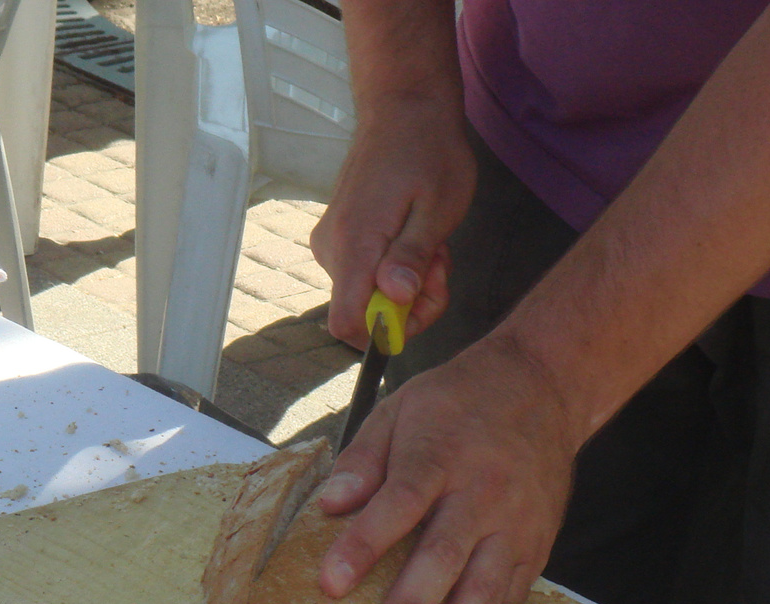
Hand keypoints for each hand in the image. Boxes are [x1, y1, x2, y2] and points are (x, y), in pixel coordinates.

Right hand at [310, 102, 475, 348]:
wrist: (403, 106)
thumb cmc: (428, 151)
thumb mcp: (439, 207)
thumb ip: (412, 256)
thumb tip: (394, 298)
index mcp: (355, 244)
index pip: (347, 323)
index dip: (386, 331)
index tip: (420, 302)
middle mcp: (331, 248)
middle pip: (362, 313)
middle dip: (409, 302)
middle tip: (439, 263)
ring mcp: (330, 242)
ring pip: (366, 295)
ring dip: (405, 283)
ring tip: (430, 242)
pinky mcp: (337, 236)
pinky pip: (364, 274)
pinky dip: (394, 268)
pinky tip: (414, 238)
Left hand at [316, 332, 582, 603]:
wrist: (544, 388)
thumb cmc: (460, 403)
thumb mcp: (402, 410)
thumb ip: (364, 460)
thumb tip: (329, 506)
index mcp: (442, 454)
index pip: (401, 502)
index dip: (365, 544)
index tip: (329, 584)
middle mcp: (484, 493)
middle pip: (446, 556)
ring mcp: (516, 525)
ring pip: (487, 590)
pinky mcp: (536, 547)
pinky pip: (510, 601)